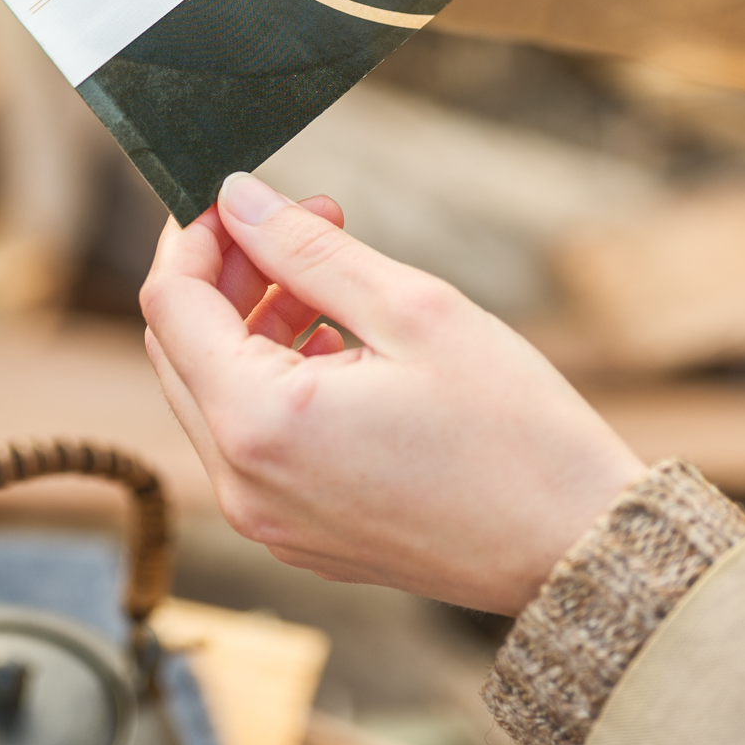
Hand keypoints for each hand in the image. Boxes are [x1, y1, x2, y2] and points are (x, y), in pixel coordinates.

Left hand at [140, 169, 641, 612]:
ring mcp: (265, 518)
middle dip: (226, 273)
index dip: (194, 233)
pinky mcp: (296, 533)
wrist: (575, 550)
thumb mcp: (413, 310)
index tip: (240, 194)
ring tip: (333, 277)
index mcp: (259, 423)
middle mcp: (241, 483)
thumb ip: (308, 248)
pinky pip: (251, 440)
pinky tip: (342, 344)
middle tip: (302, 222)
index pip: (170, 303)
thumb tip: (236, 197)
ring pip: (213, 393)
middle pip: (179, 350)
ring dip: (253, 323)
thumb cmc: (514, 433)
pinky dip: (275, 379)